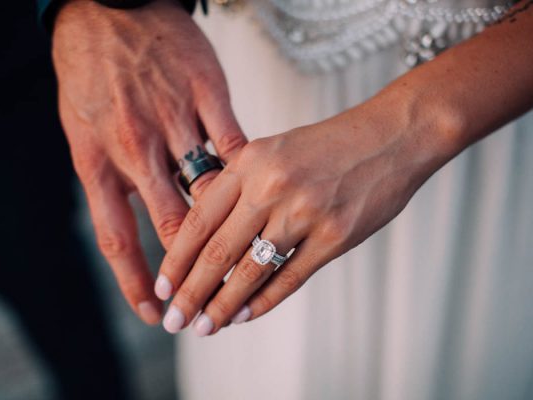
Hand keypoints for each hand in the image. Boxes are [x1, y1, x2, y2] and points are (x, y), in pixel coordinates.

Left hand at [52, 0, 245, 323]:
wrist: (109, 8)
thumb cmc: (92, 75)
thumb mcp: (84, 133)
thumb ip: (113, 179)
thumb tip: (146, 224)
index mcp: (98, 161)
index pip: (117, 237)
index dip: (133, 281)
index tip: (152, 313)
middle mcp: (135, 147)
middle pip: (169, 222)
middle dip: (190, 269)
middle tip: (207, 300)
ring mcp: (172, 119)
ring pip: (206, 189)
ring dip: (227, 228)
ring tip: (244, 262)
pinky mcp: (206, 93)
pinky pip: (232, 143)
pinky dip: (246, 173)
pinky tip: (265, 197)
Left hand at [156, 94, 454, 334]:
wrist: (389, 137)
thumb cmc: (327, 145)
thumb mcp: (273, 149)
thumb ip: (239, 185)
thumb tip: (206, 235)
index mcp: (250, 161)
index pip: (199, 219)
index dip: (177, 258)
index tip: (163, 286)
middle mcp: (272, 186)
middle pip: (218, 251)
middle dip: (191, 292)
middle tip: (175, 321)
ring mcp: (305, 212)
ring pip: (250, 271)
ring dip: (223, 306)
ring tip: (205, 327)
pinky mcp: (335, 236)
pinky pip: (289, 278)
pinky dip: (263, 302)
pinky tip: (243, 316)